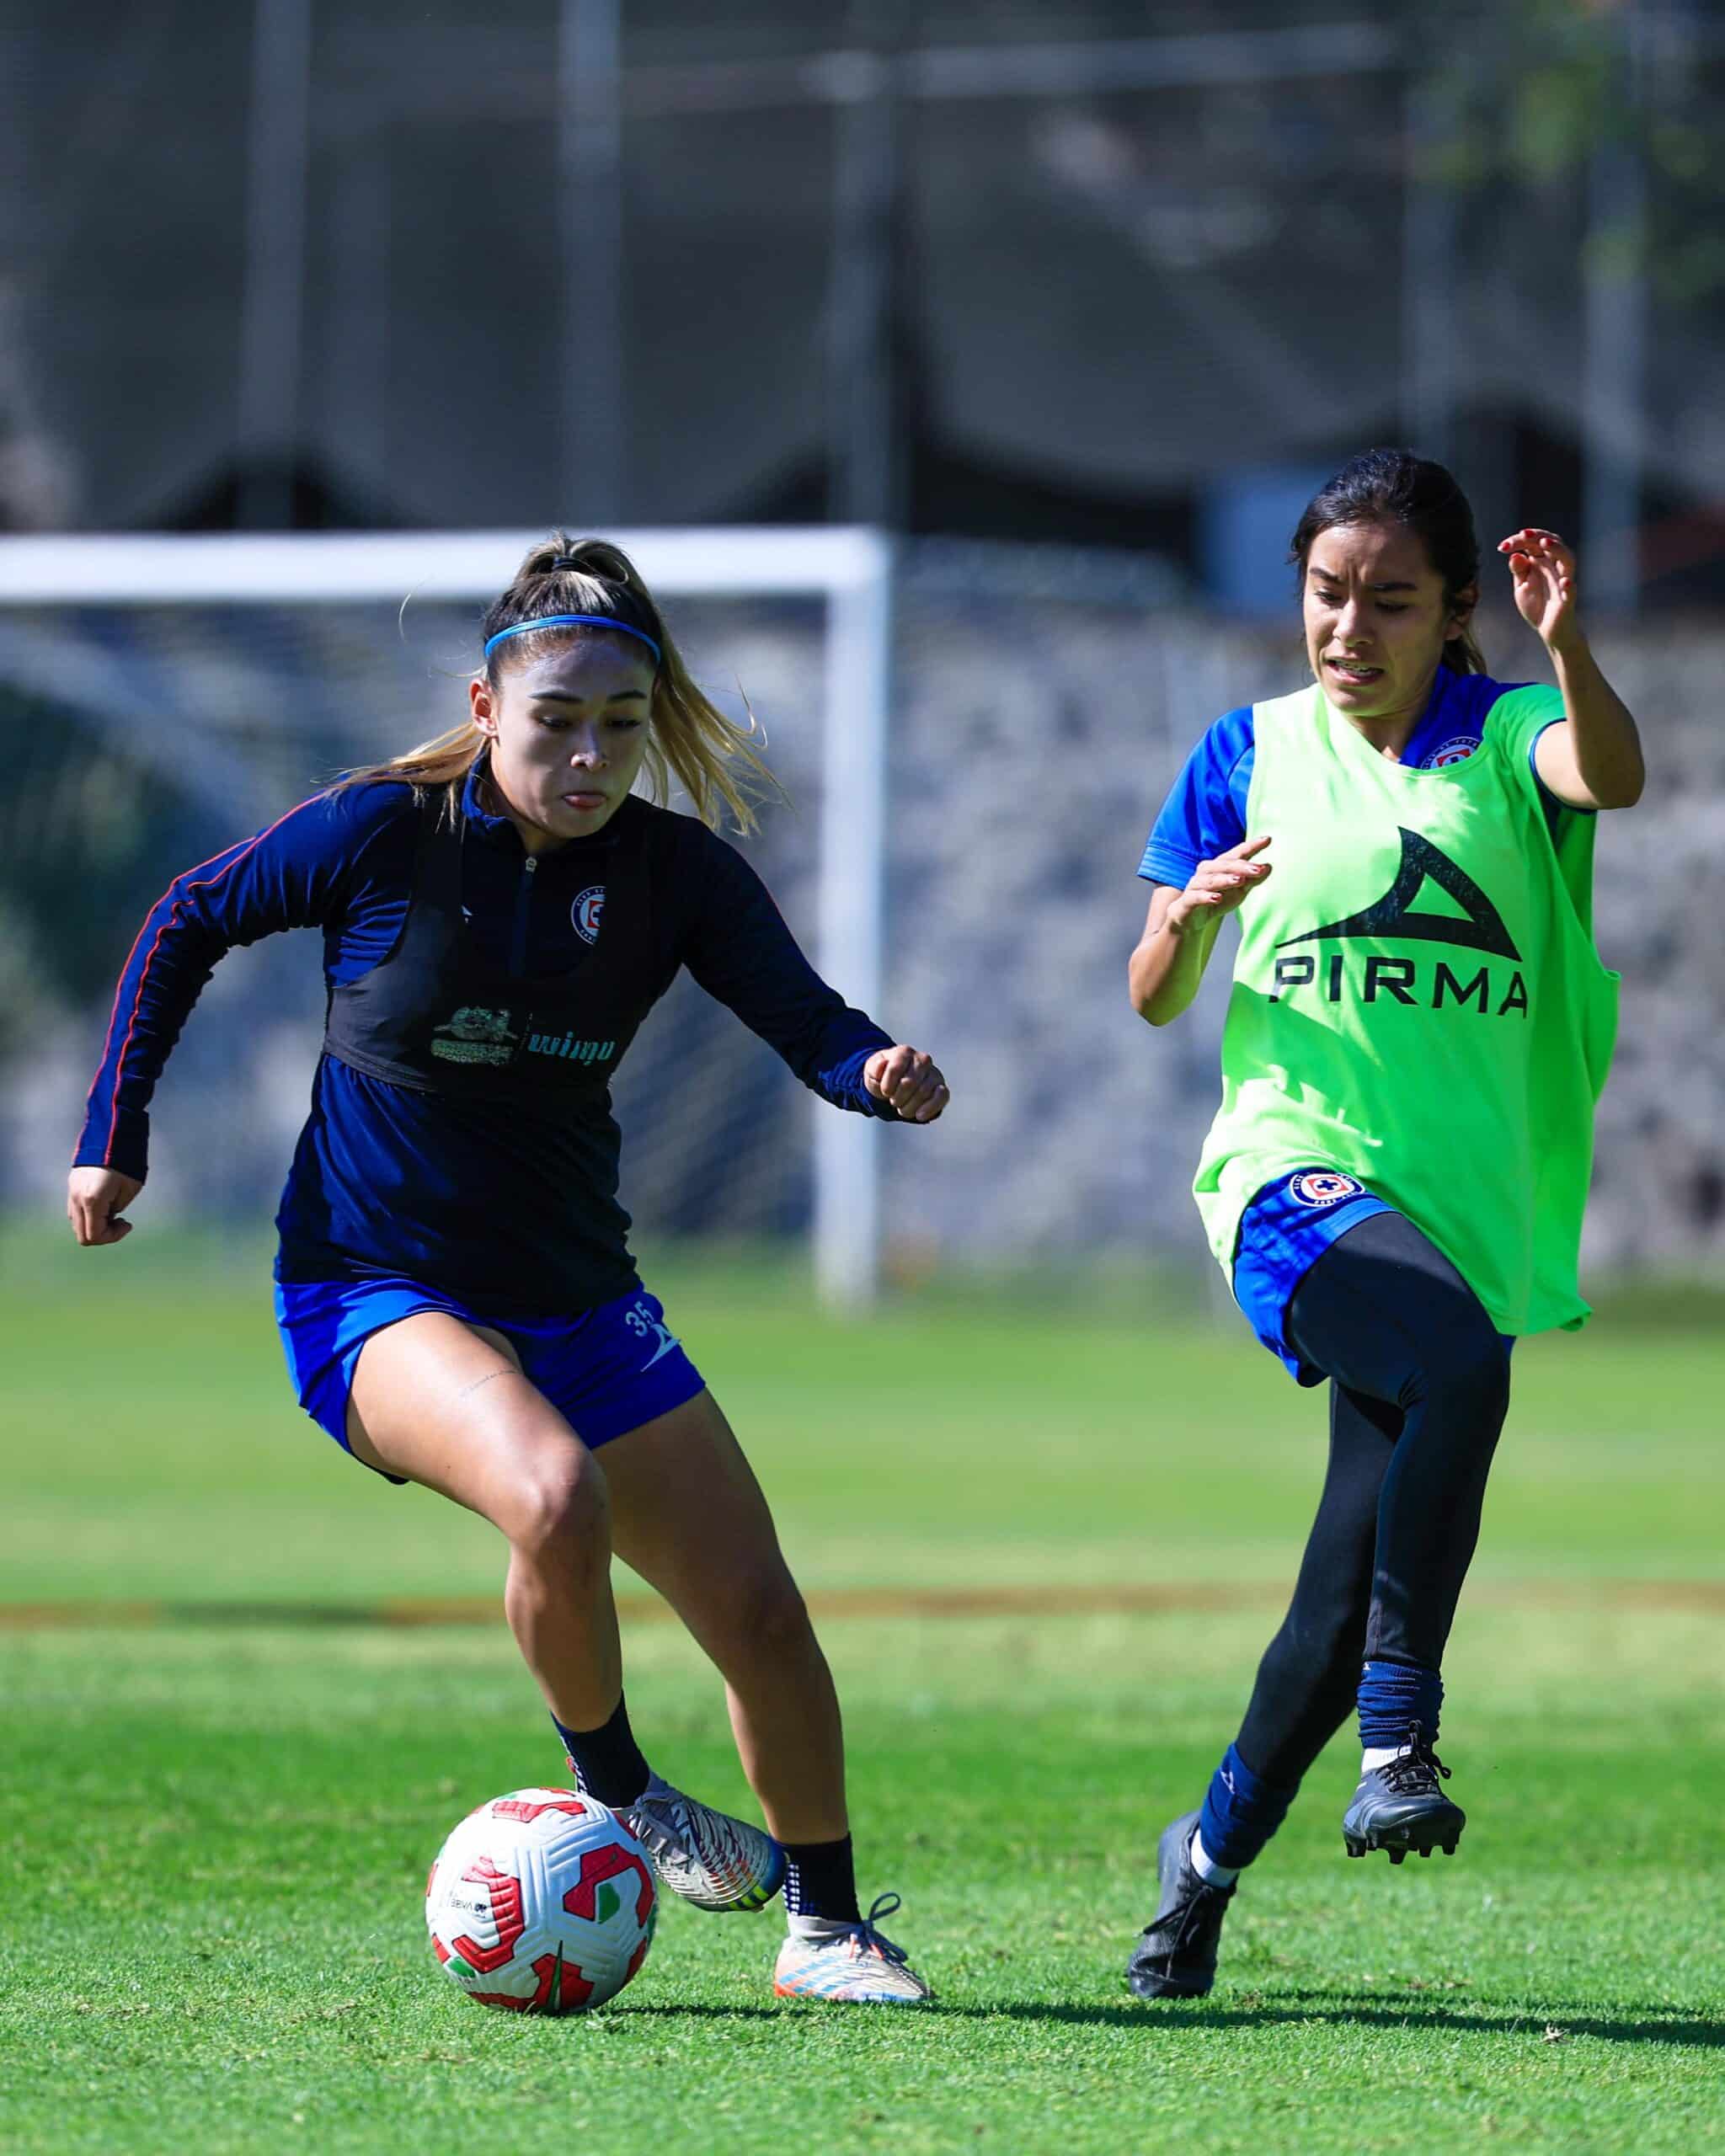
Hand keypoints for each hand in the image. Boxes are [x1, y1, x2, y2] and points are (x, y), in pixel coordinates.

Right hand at [67, 1166, 143, 1245]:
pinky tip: (105, 1203)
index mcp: (92, 1200)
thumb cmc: (127, 1163)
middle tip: (119, 1220)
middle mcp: (77, 1198)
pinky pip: (75, 1209)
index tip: (127, 1223)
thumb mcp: (129, 1191)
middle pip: (82, 1234)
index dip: (112, 1237)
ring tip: (113, 1210)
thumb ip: (115, 1210)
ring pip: (77, 1223)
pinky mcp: (71, 1184)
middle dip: (102, 1233)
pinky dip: (88, 1214)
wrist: (112, 1135)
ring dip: (94, 1223)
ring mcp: (71, 1191)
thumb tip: (108, 1216)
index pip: (94, 1236)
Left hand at [863, 1045, 948, 1123]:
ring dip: (908, 1107)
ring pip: (923, 1092)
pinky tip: (919, 1115)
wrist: (896, 1085)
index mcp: (904, 1052)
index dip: (887, 1086)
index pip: (895, 1069)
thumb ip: (874, 1067)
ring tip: (902, 1108)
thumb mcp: (871, 1071)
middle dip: (897, 1098)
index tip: (884, 1092)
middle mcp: (923, 1059)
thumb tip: (882, 1065)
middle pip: (909, 1083)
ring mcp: (934, 1074)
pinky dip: (930, 1108)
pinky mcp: (942, 1089)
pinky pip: (942, 1097)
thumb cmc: (883, 1076)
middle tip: (893, 1101)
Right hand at [1165, 836, 1272, 934]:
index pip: (1237, 854)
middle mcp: (1206, 871)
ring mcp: (1195, 886)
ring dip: (1225, 879)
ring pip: (1210, 880)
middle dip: (1242, 866)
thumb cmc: (1216, 901)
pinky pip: (1196, 897)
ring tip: (1239, 880)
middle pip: (1224, 865)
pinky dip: (1206, 897)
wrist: (1190, 920)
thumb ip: (1252, 880)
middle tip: (1259, 869)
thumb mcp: (1239, 891)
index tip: (1267, 839)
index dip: (1251, 846)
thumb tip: (1268, 867)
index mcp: (1220, 866)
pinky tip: (1217, 898)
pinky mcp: (1187, 901)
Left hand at [1498, 528, 1580, 652]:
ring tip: (1545, 543)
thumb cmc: (1536, 604)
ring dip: (1557, 549)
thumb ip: (1519, 570)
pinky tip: (1564, 583)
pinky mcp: (1568, 598)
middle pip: (1553, 543)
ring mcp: (1563, 580)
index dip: (1519, 540)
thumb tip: (1515, 555)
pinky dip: (1568, 586)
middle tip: (1523, 534)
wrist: (1548, 629)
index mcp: (1542, 561)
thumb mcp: (1522, 586)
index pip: (1533, 543)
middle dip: (1538, 535)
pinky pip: (1572, 590)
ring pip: (1567, 559)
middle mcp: (1555, 567)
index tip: (1502, 547)